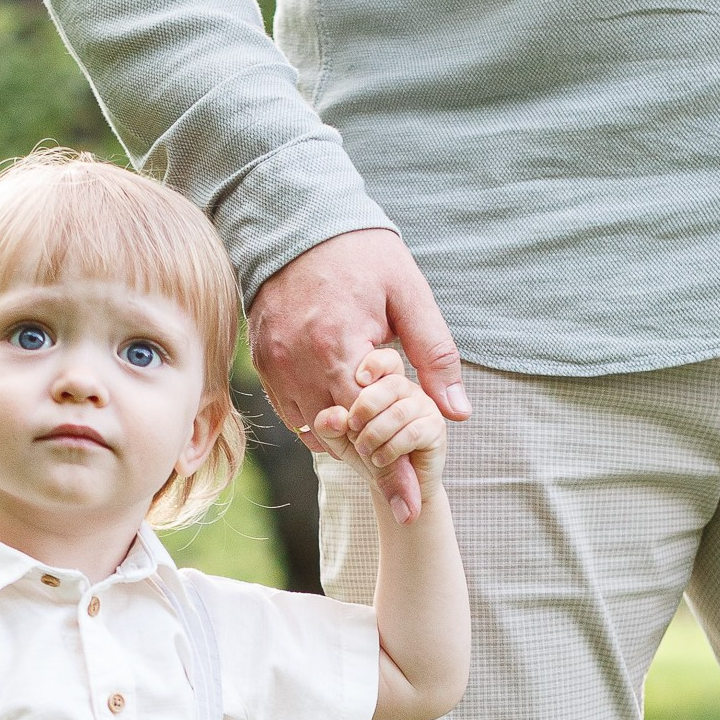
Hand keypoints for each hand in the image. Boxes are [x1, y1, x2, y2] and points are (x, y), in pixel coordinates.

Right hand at [248, 230, 468, 517]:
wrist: (296, 217)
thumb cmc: (361, 252)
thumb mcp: (409, 295)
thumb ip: (434, 354)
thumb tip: (457, 412)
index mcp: (340, 346)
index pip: (370, 427)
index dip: (393, 468)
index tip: (411, 502)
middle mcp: (300, 362)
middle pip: (339, 437)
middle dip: (371, 464)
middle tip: (397, 492)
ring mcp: (275, 364)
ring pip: (311, 429)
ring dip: (343, 443)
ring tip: (374, 453)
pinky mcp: (262, 360)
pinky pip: (290, 411)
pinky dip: (316, 424)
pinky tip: (341, 423)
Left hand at [314, 352, 447, 523]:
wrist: (390, 485)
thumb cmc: (364, 452)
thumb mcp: (338, 439)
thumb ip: (329, 425)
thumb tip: (335, 416)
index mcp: (383, 381)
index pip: (385, 360)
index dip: (374, 365)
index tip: (358, 380)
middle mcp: (407, 389)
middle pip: (392, 383)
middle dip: (366, 406)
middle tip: (352, 428)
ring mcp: (424, 407)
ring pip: (399, 411)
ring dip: (375, 433)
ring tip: (364, 450)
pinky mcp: (436, 428)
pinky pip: (413, 432)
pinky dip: (390, 448)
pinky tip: (379, 458)